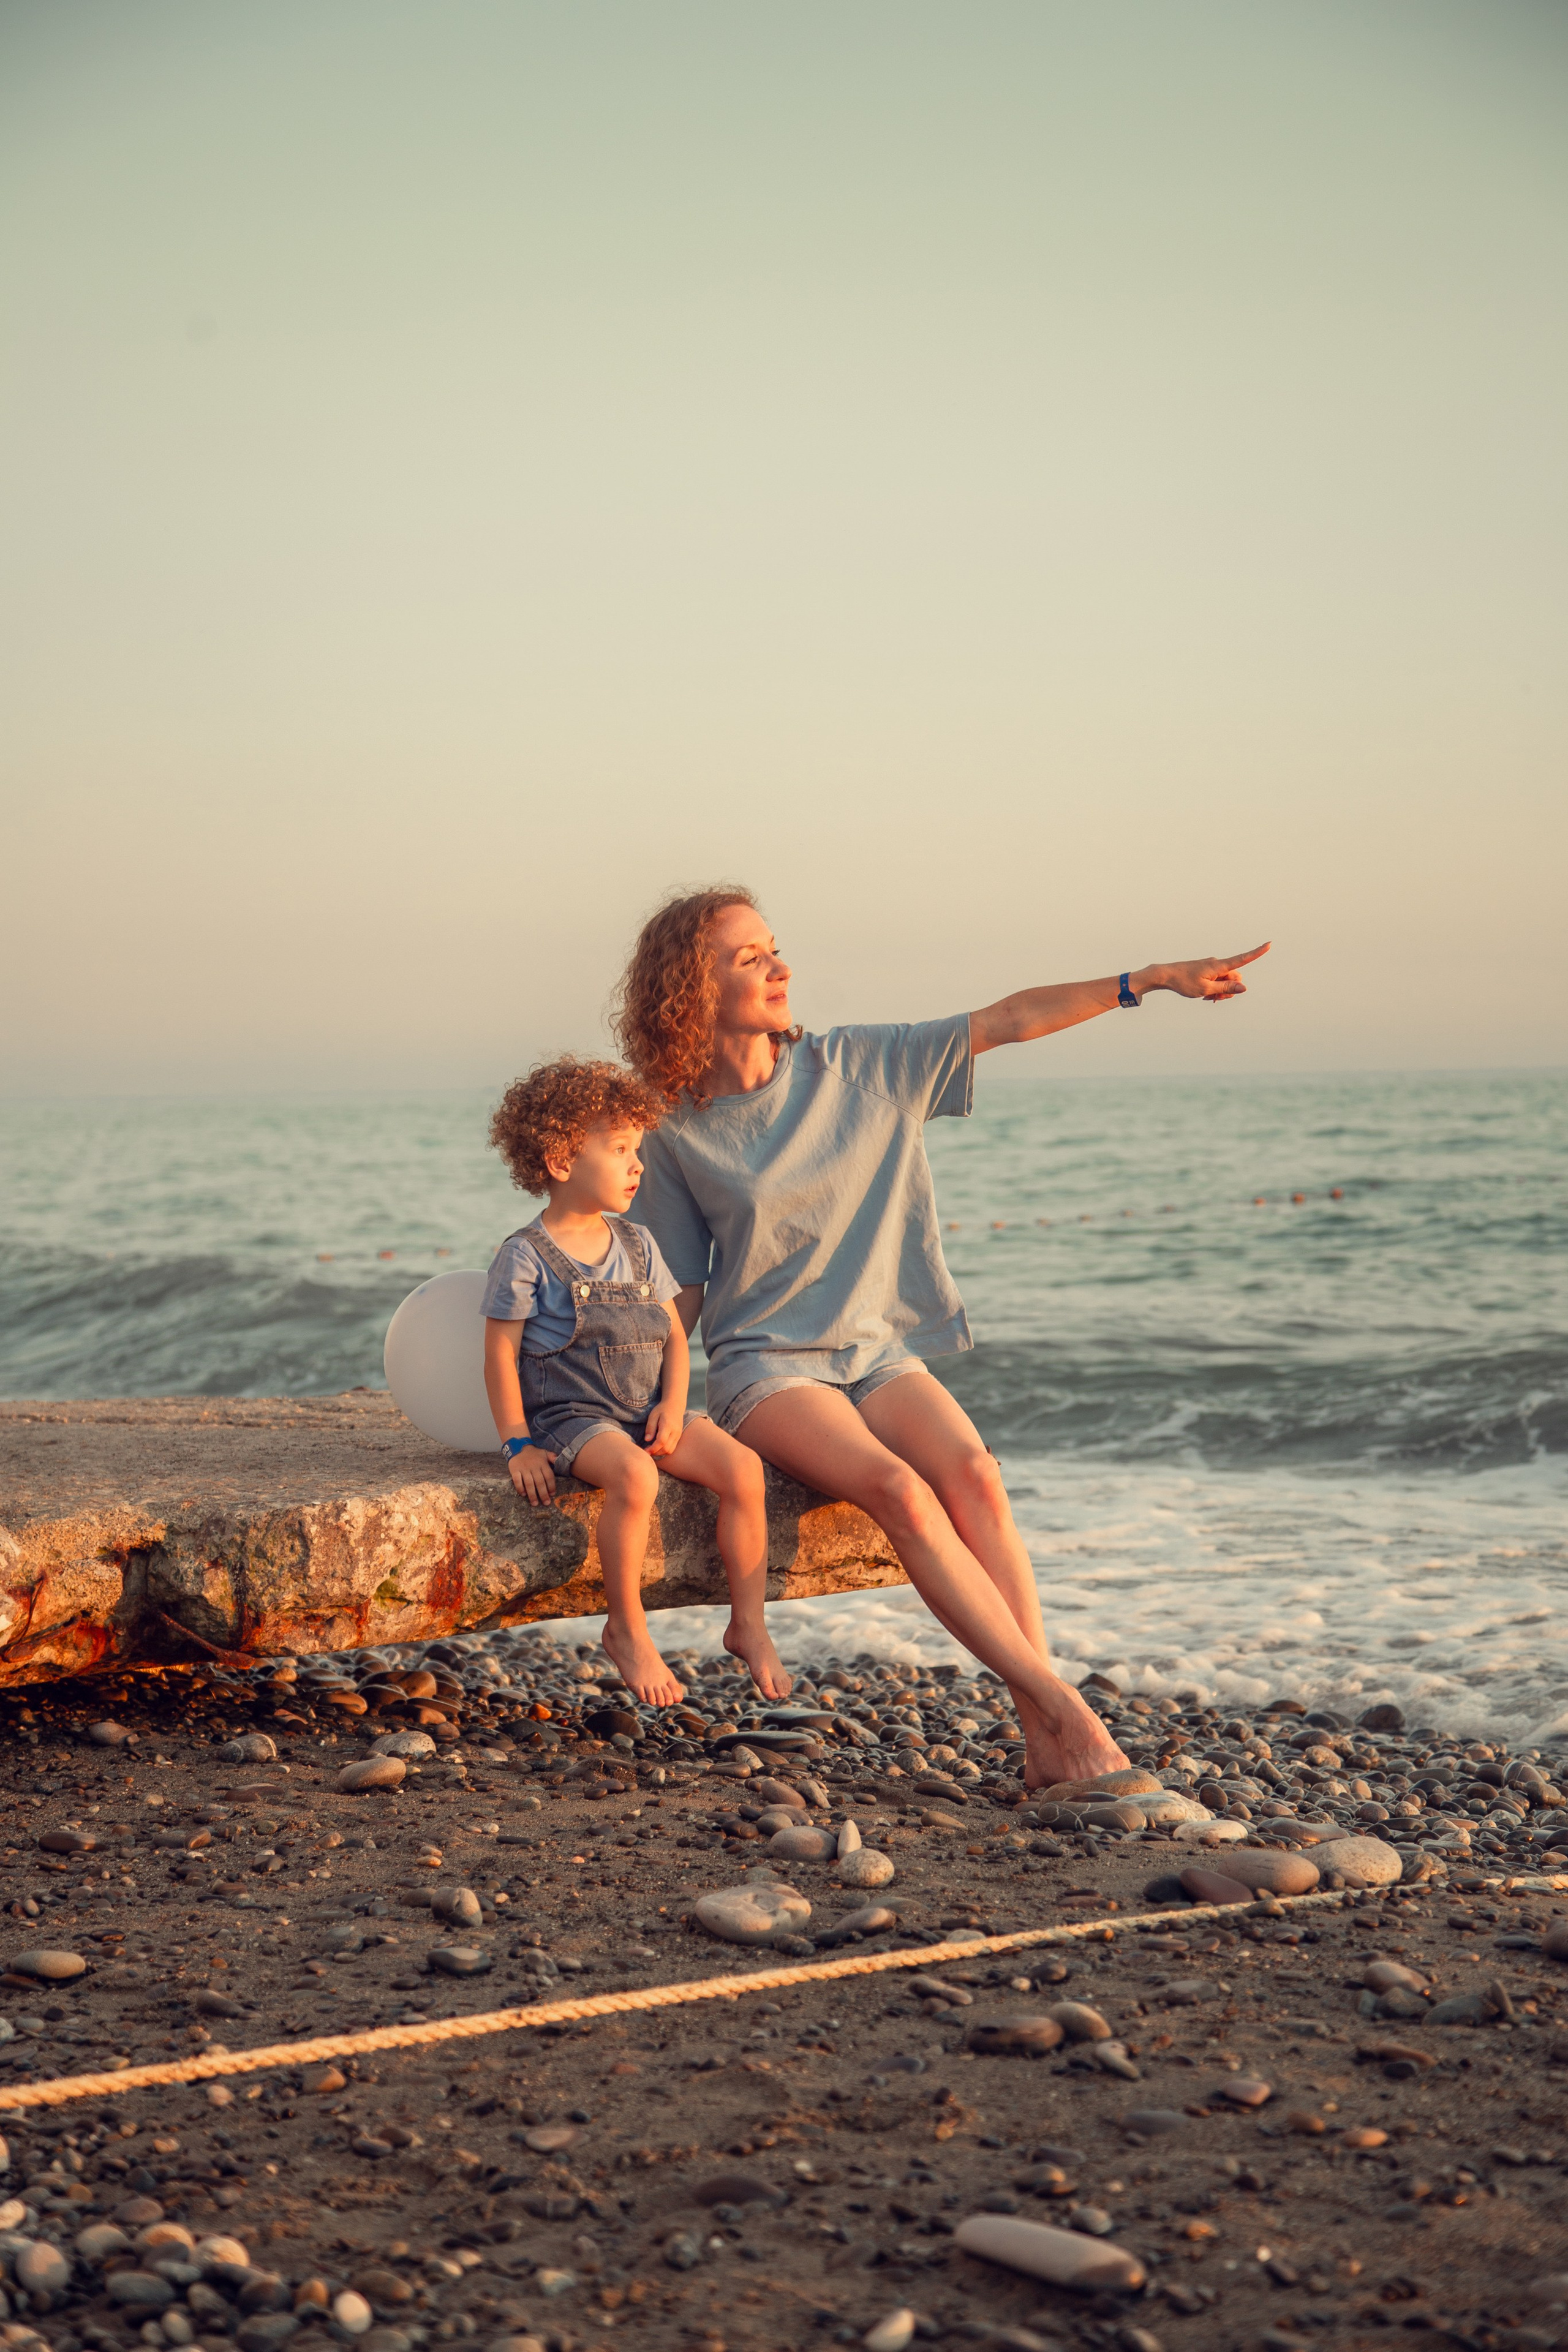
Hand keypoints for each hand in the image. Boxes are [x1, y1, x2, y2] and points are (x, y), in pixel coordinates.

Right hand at [508, 1445, 557, 1504]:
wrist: (518, 1447)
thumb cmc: (534, 1453)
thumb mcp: (544, 1453)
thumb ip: (552, 1457)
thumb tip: (559, 1460)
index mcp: (542, 1463)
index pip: (549, 1476)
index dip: (551, 1486)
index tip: (552, 1494)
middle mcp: (534, 1466)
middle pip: (540, 1482)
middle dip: (543, 1494)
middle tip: (546, 1503)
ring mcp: (524, 1468)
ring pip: (529, 1483)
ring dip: (532, 1494)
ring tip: (535, 1503)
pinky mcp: (514, 1470)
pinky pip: (517, 1480)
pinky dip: (520, 1488)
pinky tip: (523, 1494)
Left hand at [643, 1398, 684, 1458]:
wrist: (675, 1405)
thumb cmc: (662, 1409)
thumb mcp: (653, 1415)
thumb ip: (650, 1427)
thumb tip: (647, 1440)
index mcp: (668, 1426)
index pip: (661, 1441)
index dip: (653, 1448)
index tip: (645, 1451)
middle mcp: (675, 1432)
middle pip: (666, 1448)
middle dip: (655, 1452)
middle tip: (646, 1451)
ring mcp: (678, 1435)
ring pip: (670, 1450)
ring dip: (660, 1453)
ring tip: (651, 1449)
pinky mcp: (678, 1437)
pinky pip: (672, 1448)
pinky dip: (664, 1450)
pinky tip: (658, 1447)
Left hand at [1149, 942, 1269, 1002]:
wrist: (1166, 975)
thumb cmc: (1184, 982)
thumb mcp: (1206, 989)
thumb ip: (1226, 987)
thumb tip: (1244, 986)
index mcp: (1219, 966)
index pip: (1242, 959)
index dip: (1257, 953)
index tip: (1269, 944)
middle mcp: (1217, 964)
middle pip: (1235, 978)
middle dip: (1230, 990)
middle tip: (1214, 998)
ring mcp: (1212, 967)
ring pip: (1226, 982)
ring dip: (1221, 991)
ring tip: (1207, 997)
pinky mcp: (1207, 971)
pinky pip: (1218, 981)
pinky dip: (1215, 989)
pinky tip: (1205, 996)